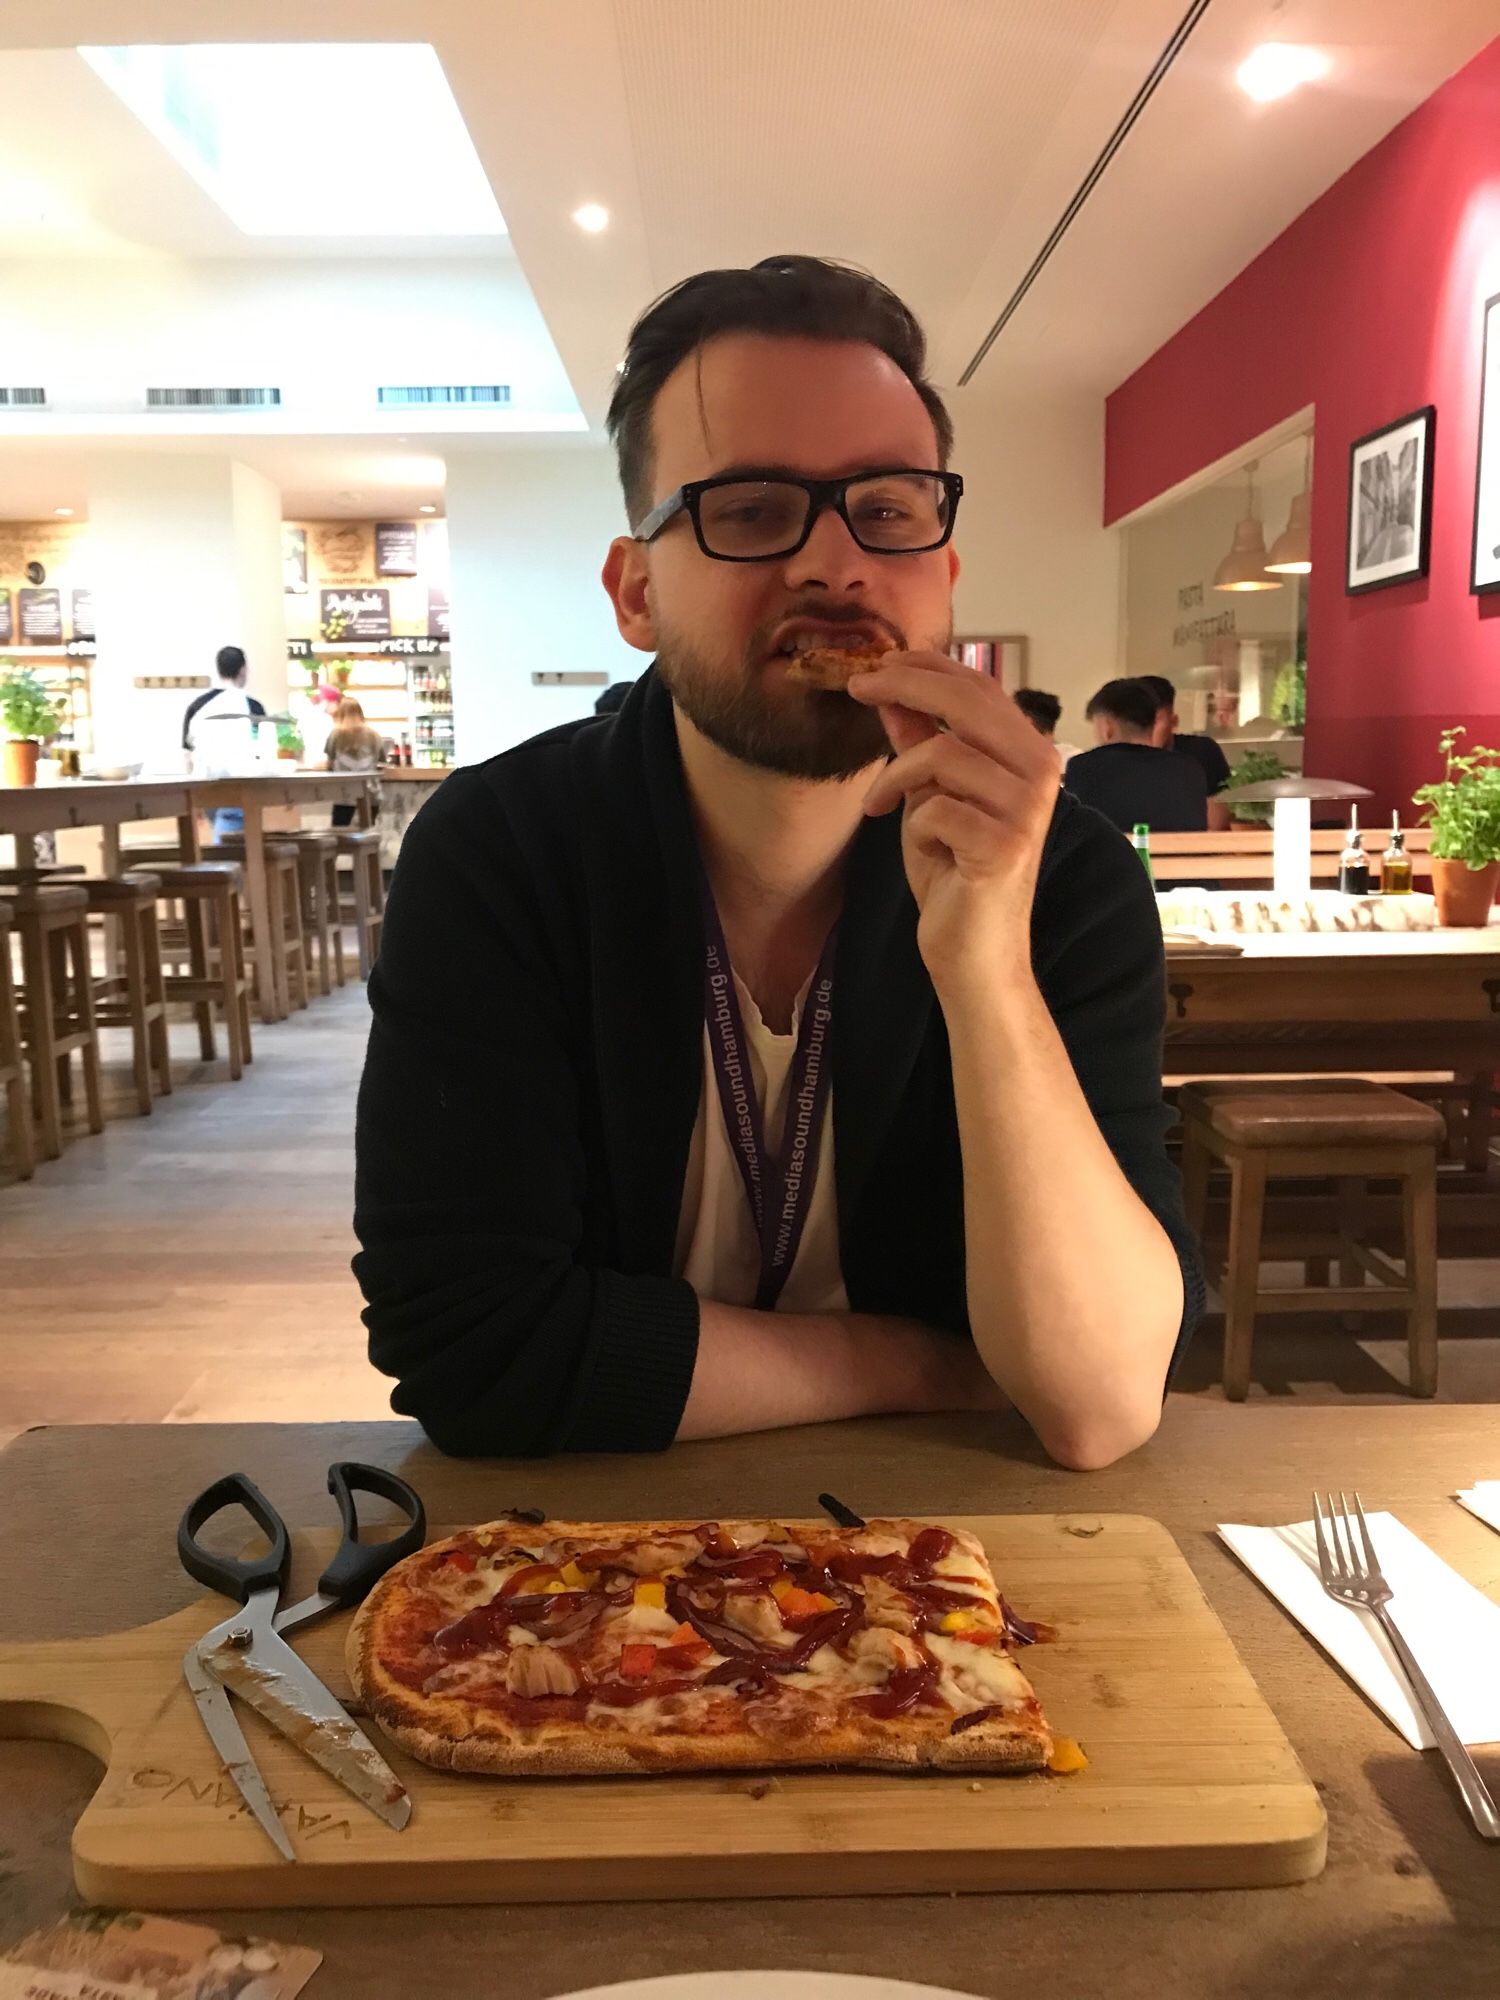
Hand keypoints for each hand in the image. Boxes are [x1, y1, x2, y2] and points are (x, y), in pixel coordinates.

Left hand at [848, 652, 1059, 987]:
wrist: (972, 949)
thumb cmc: (954, 871)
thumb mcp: (930, 794)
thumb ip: (919, 742)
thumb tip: (892, 689)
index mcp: (1029, 753)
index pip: (979, 686)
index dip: (925, 665)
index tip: (874, 664)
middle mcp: (1040, 771)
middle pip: (965, 701)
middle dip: (902, 685)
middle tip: (855, 686)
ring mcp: (1026, 809)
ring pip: (942, 753)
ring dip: (897, 776)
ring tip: (882, 803)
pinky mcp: (1004, 845)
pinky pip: (934, 807)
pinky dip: (914, 824)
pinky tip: (922, 846)